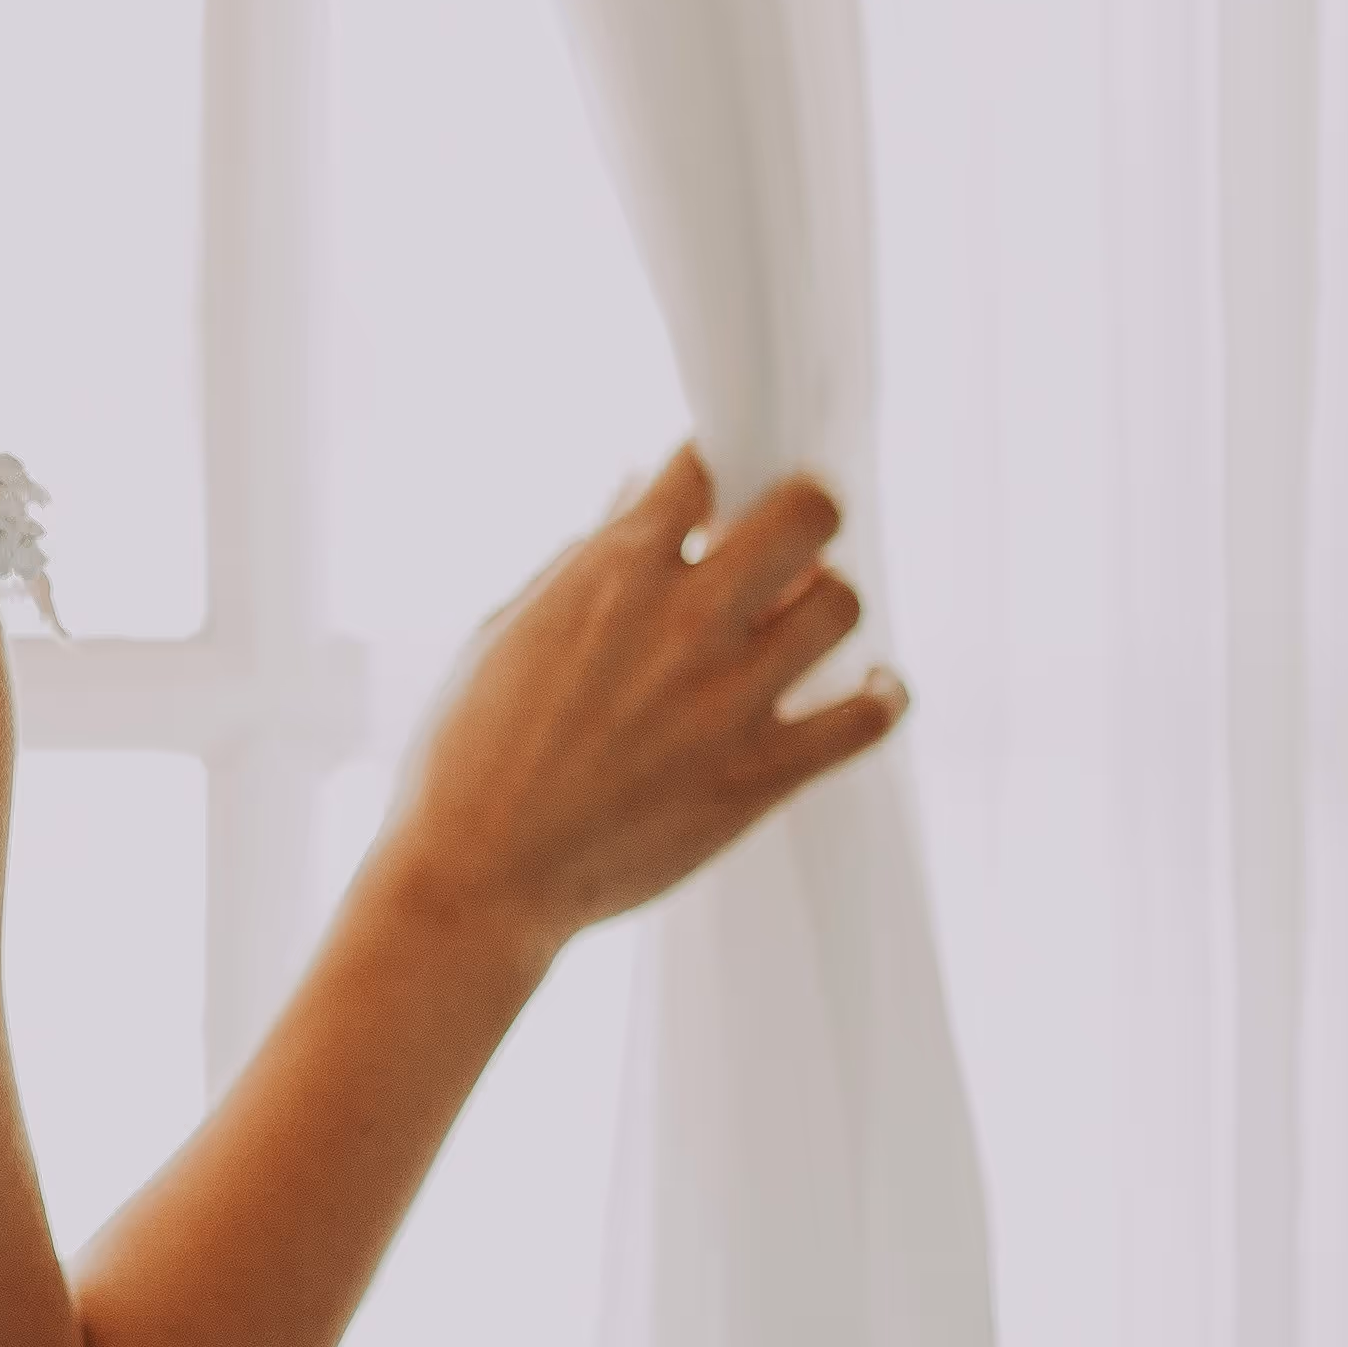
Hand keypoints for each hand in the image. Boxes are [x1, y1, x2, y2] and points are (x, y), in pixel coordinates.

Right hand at [368, 448, 903, 964]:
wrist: (477, 879)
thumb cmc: (467, 756)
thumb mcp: (505, 632)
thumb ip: (579, 560)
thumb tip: (633, 497)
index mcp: (610, 574)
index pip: (701, 467)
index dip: (714, 468)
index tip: (718, 489)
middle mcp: (682, 622)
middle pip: (804, 515)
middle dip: (803, 509)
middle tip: (789, 534)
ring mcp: (729, 700)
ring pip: (842, 604)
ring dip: (827, 600)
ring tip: (804, 617)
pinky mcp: (761, 774)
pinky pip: (866, 718)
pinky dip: (881, 693)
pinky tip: (869, 685)